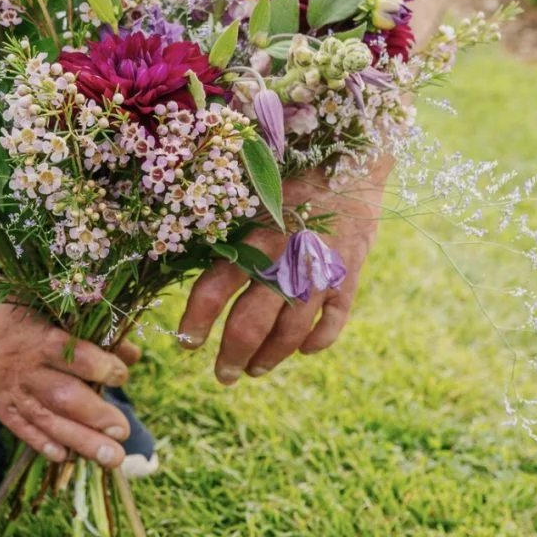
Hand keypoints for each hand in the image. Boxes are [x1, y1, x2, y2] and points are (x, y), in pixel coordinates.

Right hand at [0, 301, 140, 468]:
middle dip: (96, 417)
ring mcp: (13, 392)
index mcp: (42, 338)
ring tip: (111, 458)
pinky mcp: (1, 407)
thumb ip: (96, 336)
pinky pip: (22, 429)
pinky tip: (66, 457)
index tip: (121, 374)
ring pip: (48, 420)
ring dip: (81, 441)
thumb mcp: (55, 315)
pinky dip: (43, 444)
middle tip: (122, 432)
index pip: (75, 356)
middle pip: (63, 396)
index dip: (101, 366)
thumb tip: (133, 354)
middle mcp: (27, 369)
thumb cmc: (21, 314)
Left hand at [178, 160, 390, 382]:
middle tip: (222, 375)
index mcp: (254, 237)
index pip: (216, 288)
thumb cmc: (287, 178)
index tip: (186, 343)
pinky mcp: (348, 278)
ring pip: (291, 333)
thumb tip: (185, 266)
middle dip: (232, 356)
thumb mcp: (250, 198)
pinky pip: (334, 322)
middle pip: (252, 323)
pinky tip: (304, 351)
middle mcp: (285, 260)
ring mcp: (320, 273)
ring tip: (254, 371)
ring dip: (270, 357)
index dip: (196, 321)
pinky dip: (318, 341)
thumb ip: (226, 234)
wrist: (351, 161)